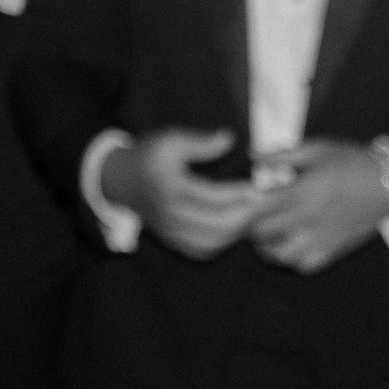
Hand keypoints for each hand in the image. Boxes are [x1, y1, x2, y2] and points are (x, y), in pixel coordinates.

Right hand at [104, 128, 265, 259]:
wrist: (120, 182)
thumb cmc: (148, 156)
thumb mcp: (170, 139)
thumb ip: (200, 142)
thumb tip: (230, 140)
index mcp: (171, 189)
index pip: (215, 196)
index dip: (244, 192)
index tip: (265, 183)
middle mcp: (172, 215)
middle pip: (218, 225)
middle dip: (248, 214)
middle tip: (269, 201)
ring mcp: (172, 232)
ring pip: (213, 242)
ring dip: (240, 230)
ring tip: (257, 211)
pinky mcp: (173, 241)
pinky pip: (204, 250)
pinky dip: (225, 240)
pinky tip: (238, 224)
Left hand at [249, 140, 388, 273]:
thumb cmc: (352, 161)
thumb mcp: (318, 149)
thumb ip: (282, 154)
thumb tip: (252, 155)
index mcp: (302, 192)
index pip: (259, 208)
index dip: (243, 207)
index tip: (240, 200)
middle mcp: (307, 219)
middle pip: (263, 234)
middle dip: (250, 226)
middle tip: (250, 217)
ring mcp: (319, 239)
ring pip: (279, 256)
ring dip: (266, 247)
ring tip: (266, 235)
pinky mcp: (332, 251)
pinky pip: (302, 265)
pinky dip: (291, 259)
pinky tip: (289, 246)